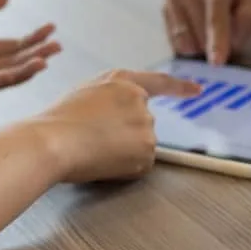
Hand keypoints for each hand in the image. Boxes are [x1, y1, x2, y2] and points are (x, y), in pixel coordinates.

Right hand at [36, 71, 200, 182]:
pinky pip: (140, 164)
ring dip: (123, 151)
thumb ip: (111, 98)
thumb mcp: (85, 94)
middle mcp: (139, 101)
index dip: (180, 88)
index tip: (198, 91)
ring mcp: (146, 127)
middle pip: (143, 123)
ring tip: (93, 148)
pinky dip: (125, 167)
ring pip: (141, 144)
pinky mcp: (146, 151)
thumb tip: (124, 117)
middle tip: (93, 138)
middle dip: (124, 134)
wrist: (52, 142)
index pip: (159, 83)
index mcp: (122, 82)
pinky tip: (103, 161)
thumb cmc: (58, 121)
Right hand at [163, 0, 250, 63]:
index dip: (217, 43)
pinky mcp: (165, 6)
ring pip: (187, 43)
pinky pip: (177, 41)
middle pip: (201, 36)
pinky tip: (199, 26)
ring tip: (211, 24)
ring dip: (203, 44)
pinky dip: (191, 41)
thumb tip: (230, 44)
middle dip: (217, 43)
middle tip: (227, 27)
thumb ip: (247, 21)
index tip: (217, 62)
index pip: (215, 19)